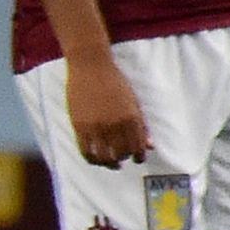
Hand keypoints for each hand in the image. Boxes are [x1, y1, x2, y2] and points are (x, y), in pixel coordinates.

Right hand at [64, 52, 149, 168]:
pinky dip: (92, 159)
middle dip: (124, 158)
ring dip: (109, 162)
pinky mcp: (80, 126)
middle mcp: (115, 125)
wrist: (90, 67)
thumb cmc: (114, 81)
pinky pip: (86, 151)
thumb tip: (149, 146)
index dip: (139, 156)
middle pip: (121, 153)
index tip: (137, 159)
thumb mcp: (133, 102)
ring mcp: (96, 126)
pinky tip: (95, 158)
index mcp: (131, 118)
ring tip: (110, 162)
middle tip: (122, 159)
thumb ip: (142, 126)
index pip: (137, 147)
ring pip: (104, 156)